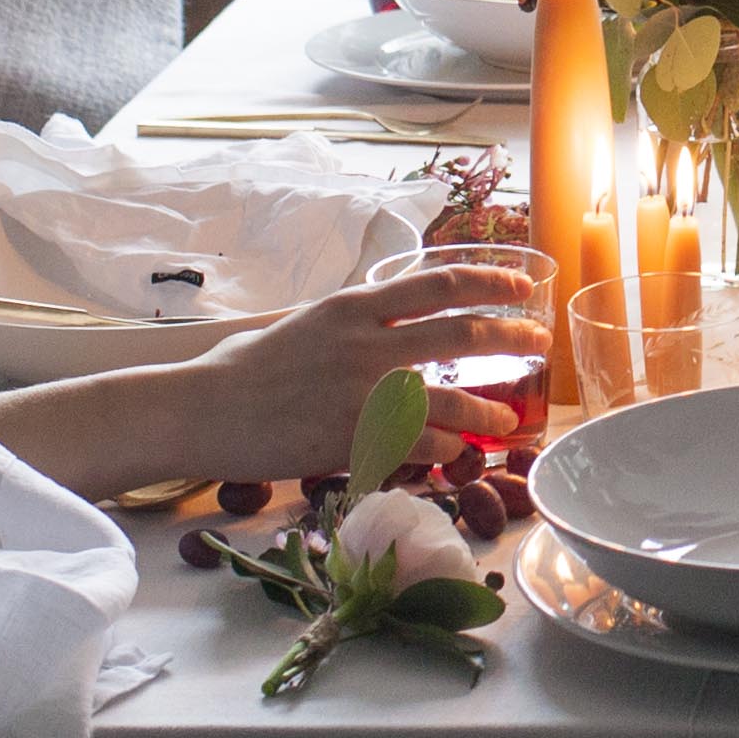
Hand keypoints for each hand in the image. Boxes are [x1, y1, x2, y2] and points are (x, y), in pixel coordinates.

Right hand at [186, 252, 549, 471]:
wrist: (201, 408)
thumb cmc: (240, 368)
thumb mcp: (301, 323)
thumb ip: (348, 322)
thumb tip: (380, 317)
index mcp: (354, 305)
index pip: (441, 283)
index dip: (492, 282)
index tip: (521, 286)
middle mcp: (367, 341)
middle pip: (464, 332)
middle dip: (512, 337)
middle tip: (538, 343)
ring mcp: (363, 391)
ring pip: (452, 399)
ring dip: (488, 410)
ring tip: (508, 418)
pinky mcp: (354, 437)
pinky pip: (423, 446)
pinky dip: (447, 451)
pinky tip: (457, 455)